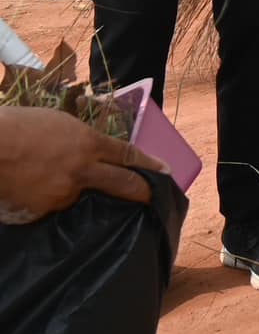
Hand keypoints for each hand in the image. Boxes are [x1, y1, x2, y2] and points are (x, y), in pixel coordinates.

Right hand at [0, 107, 165, 221]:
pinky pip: (50, 206)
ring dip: (73, 191)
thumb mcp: (58, 123)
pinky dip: (45, 199)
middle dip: (142, 192)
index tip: (166, 172)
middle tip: (152, 198)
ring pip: (79, 197)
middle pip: (124, 184)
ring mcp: (63, 194)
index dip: (149, 164)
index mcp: (88, 143)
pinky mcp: (43, 210)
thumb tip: (92, 150)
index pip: (128, 155)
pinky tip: (29, 189)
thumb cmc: (18, 126)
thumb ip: (80, 139)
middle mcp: (82, 170)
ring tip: (48, 179)